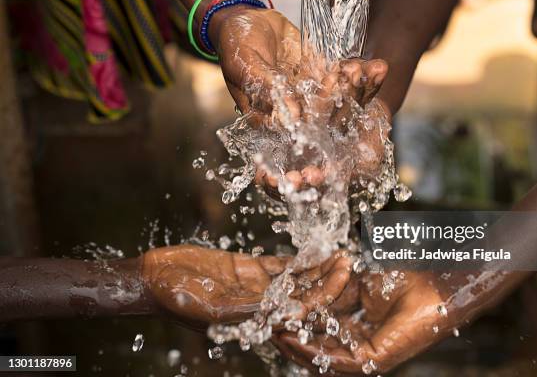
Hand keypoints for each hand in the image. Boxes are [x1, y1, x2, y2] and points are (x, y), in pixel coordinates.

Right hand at [142, 246, 353, 328]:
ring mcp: (256, 287)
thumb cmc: (176, 296)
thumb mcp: (211, 305)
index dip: (325, 294)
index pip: (300, 311)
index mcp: (254, 321)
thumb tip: (288, 313)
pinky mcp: (249, 268)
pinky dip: (297, 258)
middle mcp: (261, 306)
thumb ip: (248, 309)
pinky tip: (315, 247)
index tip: (344, 275)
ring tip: (339, 251)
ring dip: (318, 268)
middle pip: (304, 296)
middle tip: (350, 260)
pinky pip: (279, 264)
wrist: (154, 278)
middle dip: (329, 280)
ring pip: (295, 279)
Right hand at [210, 7, 389, 196]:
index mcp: (270, 121)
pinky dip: (360, 74)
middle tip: (360, 81)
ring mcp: (310, 98)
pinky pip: (342, 80)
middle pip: (324, 116)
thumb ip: (266, 88)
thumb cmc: (235, 45)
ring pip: (338, 99)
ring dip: (358, 88)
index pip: (297, 132)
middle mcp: (293, 115)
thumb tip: (291, 116)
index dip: (319, 127)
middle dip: (345, 99)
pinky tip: (378, 66)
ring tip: (376, 71)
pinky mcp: (321, 80)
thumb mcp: (244, 64)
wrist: (245, 21)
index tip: (337, 103)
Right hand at [274, 271, 452, 374]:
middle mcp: (360, 347)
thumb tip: (307, 286)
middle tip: (265, 327)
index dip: (296, 323)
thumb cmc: (404, 277)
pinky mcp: (373, 360)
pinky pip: (336, 359)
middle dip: (288, 339)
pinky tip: (291, 337)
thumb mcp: (358, 279)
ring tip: (271, 332)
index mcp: (357, 329)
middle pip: (317, 349)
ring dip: (294, 346)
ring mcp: (366, 356)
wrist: (434, 281)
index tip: (274, 311)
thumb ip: (334, 288)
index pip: (320, 331)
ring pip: (322, 359)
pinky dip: (311, 350)